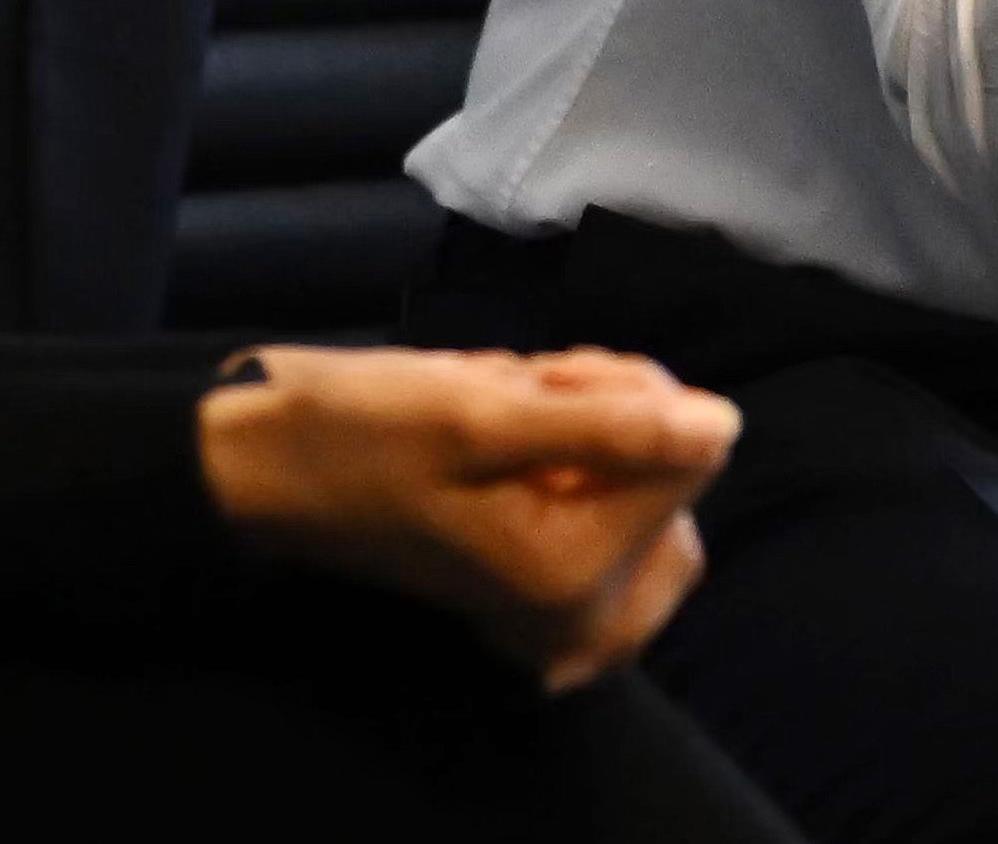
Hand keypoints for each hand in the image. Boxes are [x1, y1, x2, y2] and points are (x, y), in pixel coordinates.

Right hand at [195, 344, 738, 690]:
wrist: (272, 465)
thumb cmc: (363, 434)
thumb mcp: (480, 410)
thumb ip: (610, 423)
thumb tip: (725, 428)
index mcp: (570, 581)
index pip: (688, 457)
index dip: (625, 392)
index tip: (545, 378)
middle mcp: (577, 619)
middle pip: (675, 481)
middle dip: (612, 414)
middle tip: (525, 392)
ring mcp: (561, 611)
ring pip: (644, 481)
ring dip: (587, 421)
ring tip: (502, 407)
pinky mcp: (545, 587)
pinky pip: (607, 503)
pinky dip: (569, 449)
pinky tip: (505, 430)